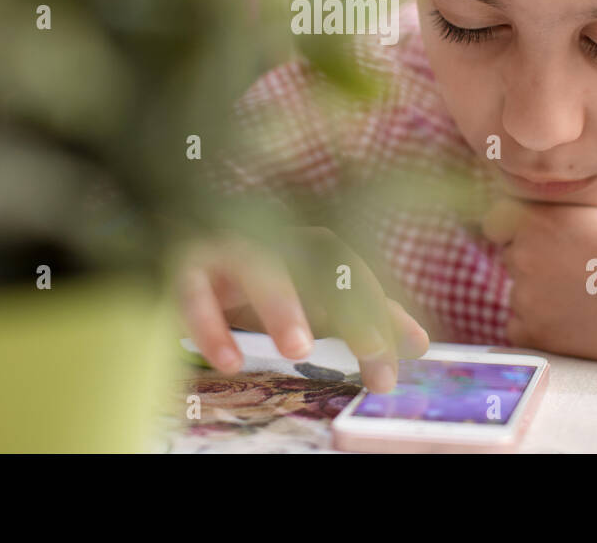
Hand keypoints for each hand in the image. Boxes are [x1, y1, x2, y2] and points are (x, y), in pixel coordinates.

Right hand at [173, 226, 429, 391]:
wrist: (175, 249)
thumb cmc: (254, 282)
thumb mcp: (308, 300)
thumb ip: (360, 316)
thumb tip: (420, 343)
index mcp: (303, 244)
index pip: (351, 271)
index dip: (380, 310)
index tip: (406, 356)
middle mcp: (270, 236)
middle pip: (315, 260)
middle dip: (347, 304)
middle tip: (372, 351)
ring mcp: (225, 245)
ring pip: (257, 263)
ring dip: (280, 302)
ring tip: (299, 349)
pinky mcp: (182, 263)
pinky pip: (193, 290)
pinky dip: (210, 325)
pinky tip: (230, 361)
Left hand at [483, 188, 596, 363]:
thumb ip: (576, 192)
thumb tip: (556, 183)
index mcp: (538, 216)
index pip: (498, 222)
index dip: (522, 230)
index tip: (552, 241)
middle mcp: (525, 254)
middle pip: (512, 259)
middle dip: (537, 263)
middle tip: (582, 272)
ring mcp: (528, 297)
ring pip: (520, 295)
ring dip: (542, 298)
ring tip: (590, 298)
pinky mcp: (537, 334)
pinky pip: (520, 329)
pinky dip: (542, 329)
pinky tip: (581, 322)